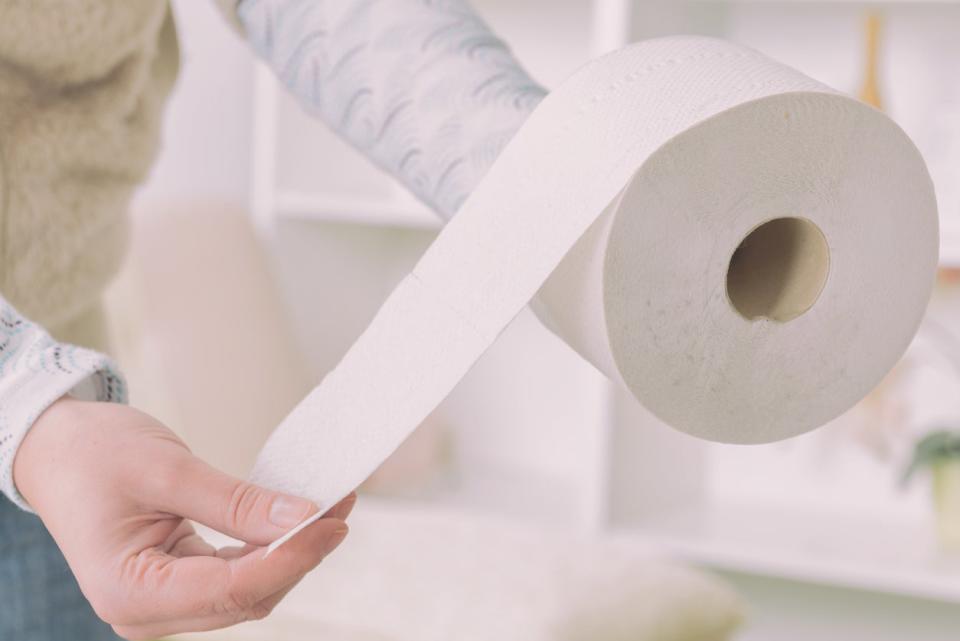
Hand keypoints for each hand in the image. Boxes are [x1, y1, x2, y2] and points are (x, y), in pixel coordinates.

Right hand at [13, 397, 354, 639]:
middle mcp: (146, 612)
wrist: (57, 450)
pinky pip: (237, 576)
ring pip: (249, 592)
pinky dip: (271, 549)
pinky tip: (299, 519)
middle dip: (299, 554)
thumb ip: (235, 501)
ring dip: (292, 552)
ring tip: (331, 507)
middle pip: (246, 597)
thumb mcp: (166, 468)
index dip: (291, 558)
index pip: (232, 589)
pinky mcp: (178, 583)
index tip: (334, 523)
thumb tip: (302, 518)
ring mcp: (163, 602)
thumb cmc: (94, 454)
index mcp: (129, 592)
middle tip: (342, 505)